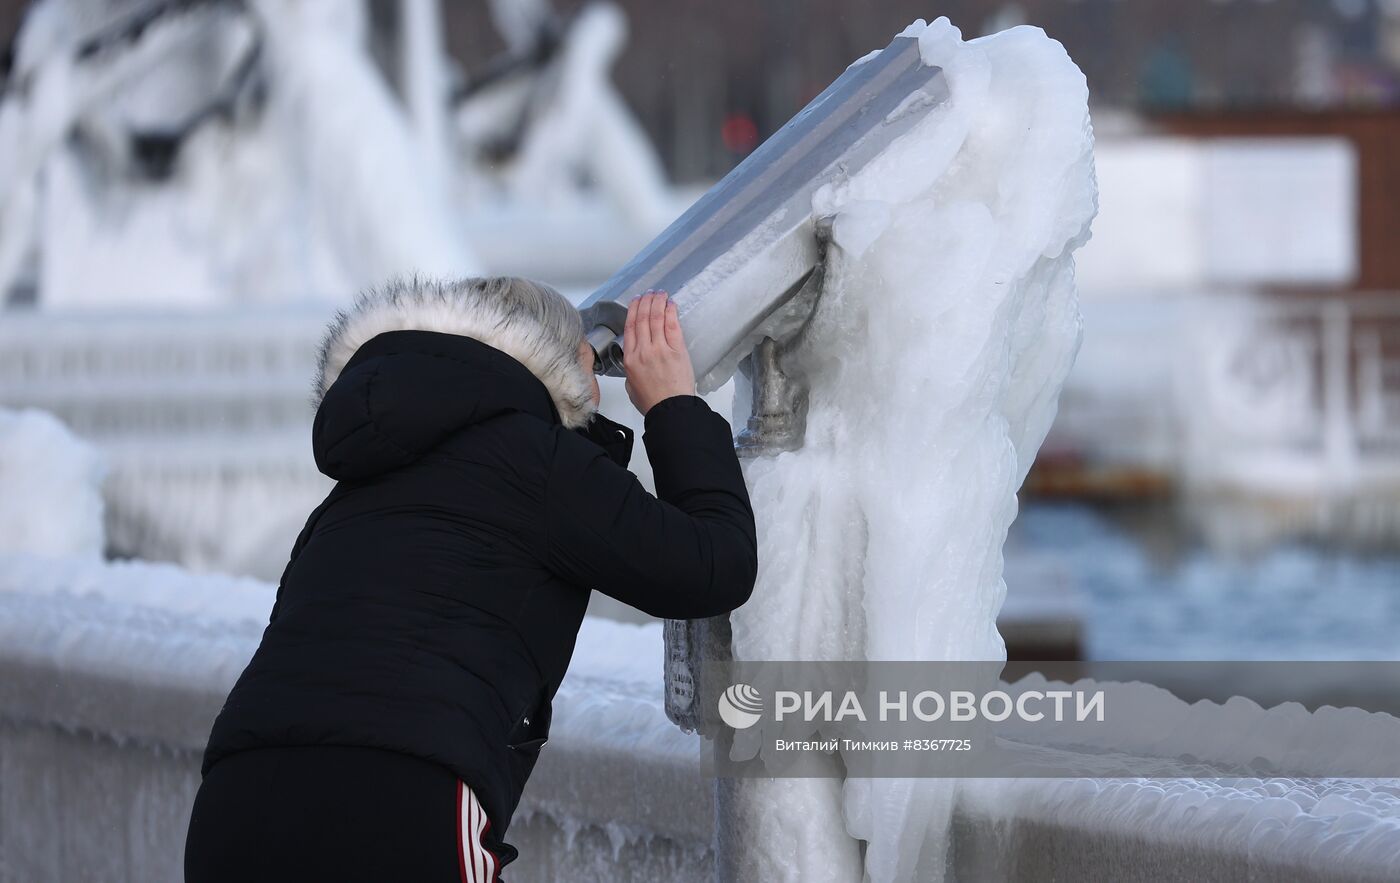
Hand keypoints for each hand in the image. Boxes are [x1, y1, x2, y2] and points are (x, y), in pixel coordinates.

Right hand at [623, 290, 695, 414]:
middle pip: (642, 319)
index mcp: (630, 359)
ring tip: (660, 293)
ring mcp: (660, 348)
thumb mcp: (631, 386)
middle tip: (648, 293)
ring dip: (657, 302)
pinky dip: (670, 312)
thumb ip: (631, 369)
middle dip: (645, 302)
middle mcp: (643, 350)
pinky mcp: (676, 350)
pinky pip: (672, 325)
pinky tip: (670, 304)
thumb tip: (636, 360)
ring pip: (656, 318)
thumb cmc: (652, 402)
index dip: (633, 311)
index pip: (630, 327)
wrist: (670, 409)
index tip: (636, 302)